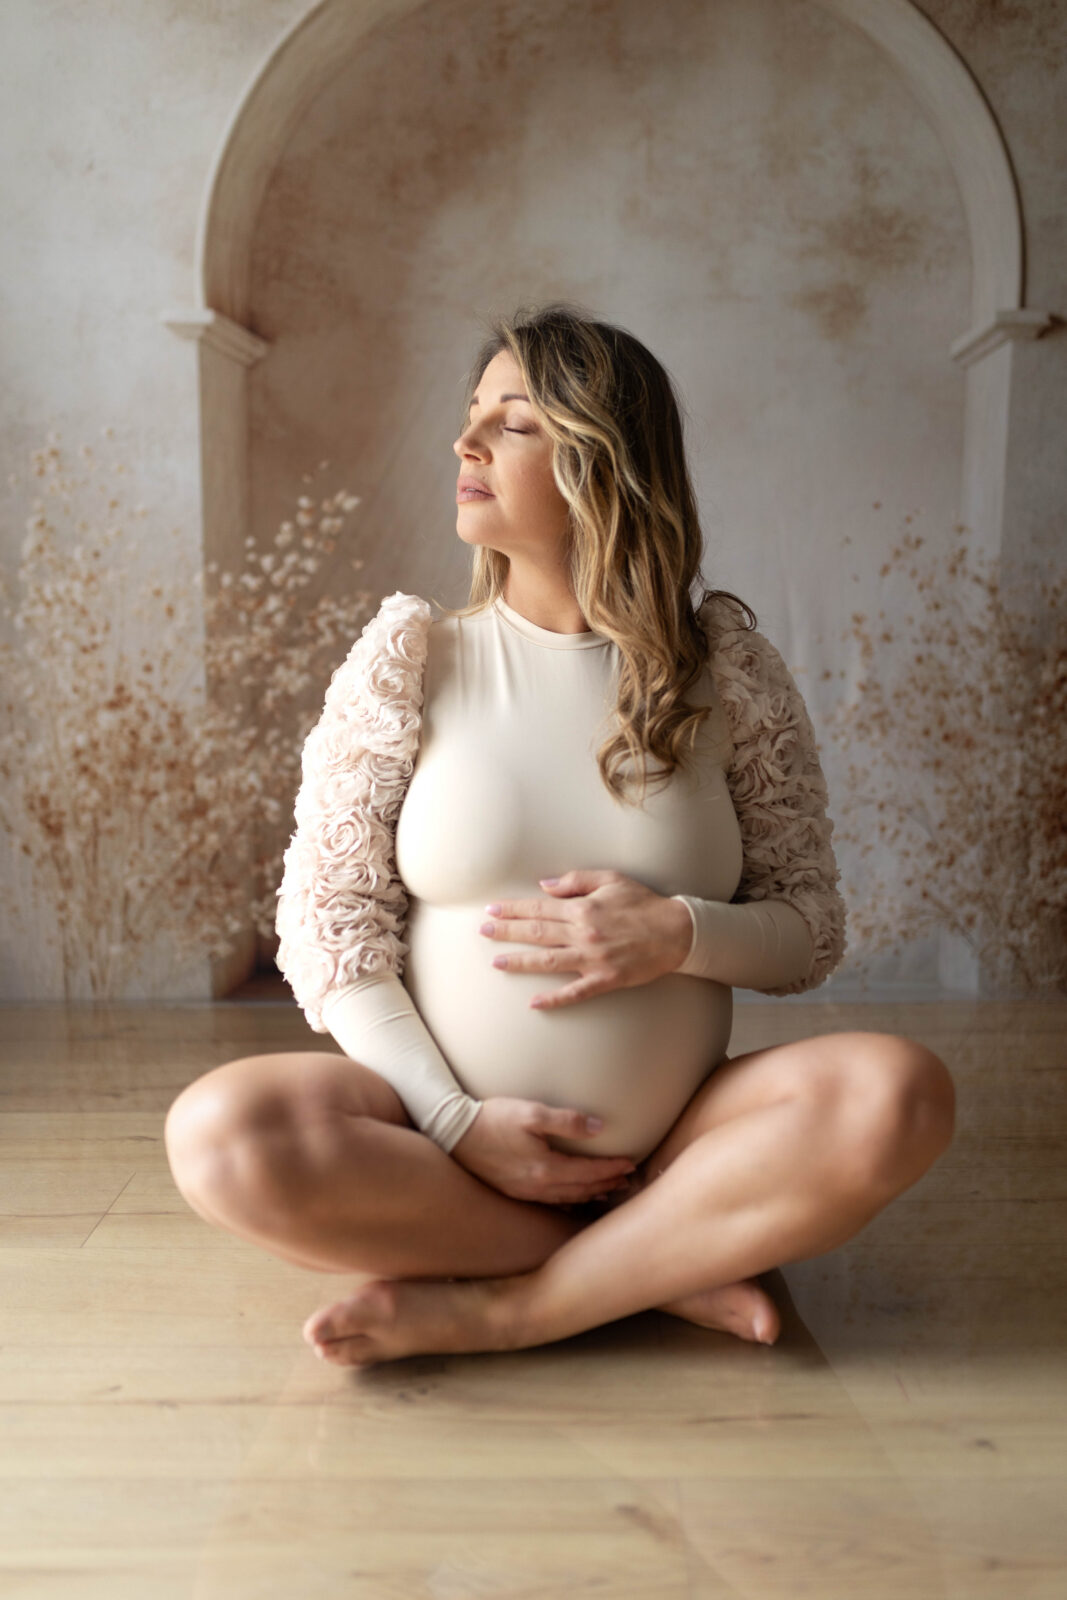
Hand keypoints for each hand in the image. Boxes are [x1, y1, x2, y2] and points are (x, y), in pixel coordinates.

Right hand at [450, 1096, 638, 1204]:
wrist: (455, 1134)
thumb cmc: (492, 1119)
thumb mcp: (531, 1113)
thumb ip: (567, 1121)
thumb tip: (599, 1127)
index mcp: (545, 1168)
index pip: (589, 1171)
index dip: (612, 1167)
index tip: (631, 1162)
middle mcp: (538, 1187)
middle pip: (582, 1189)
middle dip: (607, 1183)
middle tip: (628, 1179)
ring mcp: (525, 1192)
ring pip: (568, 1198)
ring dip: (591, 1193)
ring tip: (608, 1189)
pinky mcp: (514, 1191)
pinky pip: (551, 1201)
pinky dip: (570, 1200)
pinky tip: (574, 1197)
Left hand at [478, 868, 692, 1010]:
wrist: (675, 932)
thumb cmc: (643, 903)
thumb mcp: (611, 880)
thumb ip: (576, 882)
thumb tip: (544, 886)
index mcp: (583, 908)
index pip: (539, 908)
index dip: (513, 909)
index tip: (492, 910)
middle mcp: (584, 934)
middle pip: (537, 933)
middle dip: (507, 932)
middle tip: (483, 932)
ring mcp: (593, 959)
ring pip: (548, 962)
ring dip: (520, 962)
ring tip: (497, 963)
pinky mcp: (605, 979)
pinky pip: (575, 993)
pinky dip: (554, 999)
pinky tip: (533, 1003)